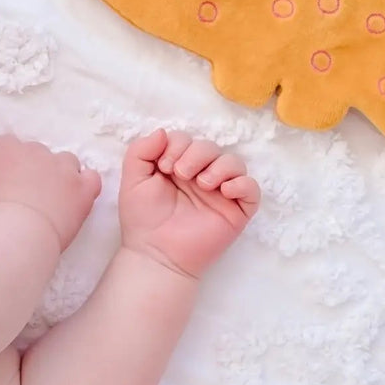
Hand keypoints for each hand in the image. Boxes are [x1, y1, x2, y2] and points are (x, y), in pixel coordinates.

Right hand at [0, 135, 102, 249]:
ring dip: (60, 176)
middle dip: (34, 169)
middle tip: (27, 194)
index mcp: (6, 151)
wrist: (14, 236)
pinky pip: (91, 178)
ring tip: (54, 199)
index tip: (2, 179)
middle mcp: (36, 152)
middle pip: (37, 152)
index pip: (4, 144)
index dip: (4, 161)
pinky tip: (77, 200)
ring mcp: (62, 168)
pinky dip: (86, 186)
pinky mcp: (81, 188)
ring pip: (67, 161)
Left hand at [119, 129, 259, 278]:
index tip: (163, 167)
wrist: (155, 253)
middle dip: (196, 154)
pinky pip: (251, 188)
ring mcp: (221, 192)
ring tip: (202, 184)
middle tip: (181, 174)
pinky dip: (241, 184)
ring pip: (234, 163)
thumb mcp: (133, 179)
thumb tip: (163, 131)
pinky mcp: (236, 210)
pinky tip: (223, 191)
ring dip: (219, 167)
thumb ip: (141, 150)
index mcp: (179, 165)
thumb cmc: (143, 218)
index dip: (178, 145)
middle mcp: (202, 175)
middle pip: (211, 147)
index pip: (187, 140)